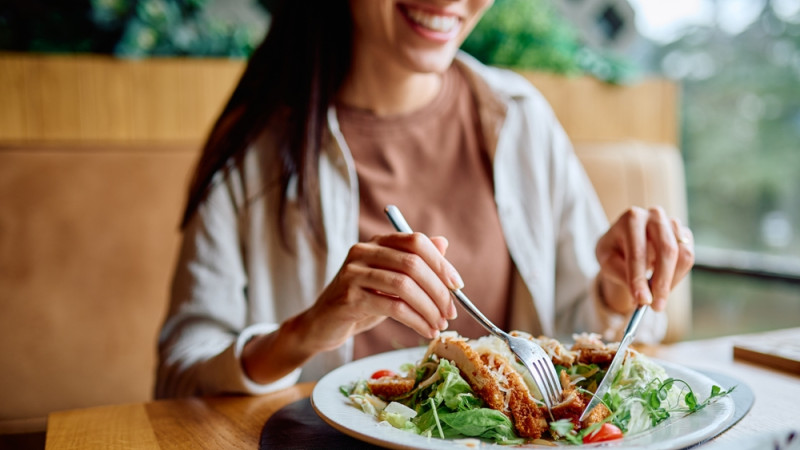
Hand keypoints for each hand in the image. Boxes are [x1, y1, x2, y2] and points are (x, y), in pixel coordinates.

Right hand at [300, 232, 461, 351]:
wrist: (323, 325)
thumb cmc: (361, 302)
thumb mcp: (391, 281)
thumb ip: (414, 262)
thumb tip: (443, 243)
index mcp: (376, 243)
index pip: (416, 241)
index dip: (441, 263)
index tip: (457, 286)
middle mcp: (363, 252)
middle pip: (413, 263)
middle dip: (438, 291)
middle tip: (451, 313)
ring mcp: (353, 273)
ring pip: (404, 286)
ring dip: (429, 308)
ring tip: (439, 325)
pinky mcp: (349, 297)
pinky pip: (392, 307)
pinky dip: (415, 321)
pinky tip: (425, 331)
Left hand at [595, 206, 694, 313]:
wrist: (626, 242)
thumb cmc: (614, 251)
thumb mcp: (607, 262)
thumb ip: (622, 275)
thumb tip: (643, 298)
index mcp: (631, 218)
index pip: (637, 252)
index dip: (639, 278)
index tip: (641, 301)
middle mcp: (655, 216)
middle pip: (667, 250)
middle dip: (662, 283)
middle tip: (656, 307)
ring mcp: (673, 223)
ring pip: (682, 255)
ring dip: (671, 282)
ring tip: (657, 298)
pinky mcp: (685, 234)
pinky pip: (688, 259)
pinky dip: (677, 277)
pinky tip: (663, 284)